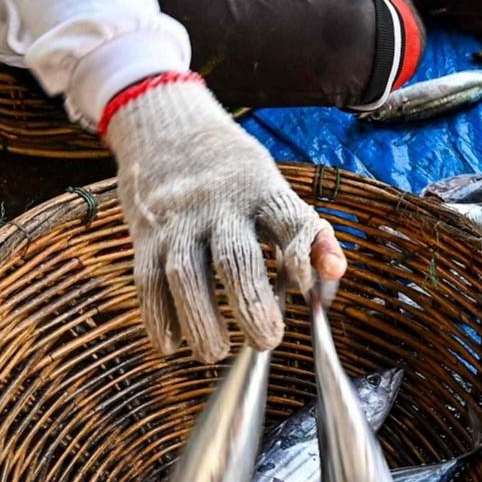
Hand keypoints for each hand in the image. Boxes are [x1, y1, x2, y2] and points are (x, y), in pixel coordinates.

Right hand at [105, 77, 346, 361]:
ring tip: (215, 352)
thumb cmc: (233, 174)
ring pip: (185, 274)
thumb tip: (335, 273)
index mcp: (261, 190)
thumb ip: (307, 233)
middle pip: (235, 257)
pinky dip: (159, 317)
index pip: (288, 220)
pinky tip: (173, 344)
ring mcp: (179, 220)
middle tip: (266, 340)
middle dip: (251, 304)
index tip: (306, 287)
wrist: (167, 129)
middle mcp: (219, 204)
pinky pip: (148, 280)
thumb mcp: (273, 189)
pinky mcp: (146, 234)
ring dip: (201, 320)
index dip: (301, 255)